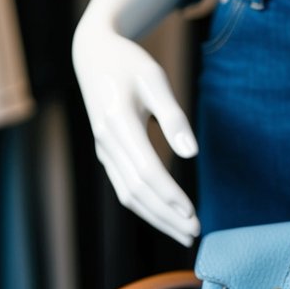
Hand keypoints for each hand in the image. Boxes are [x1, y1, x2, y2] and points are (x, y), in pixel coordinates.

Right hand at [73, 25, 200, 245]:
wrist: (93, 55)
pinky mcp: (106, 153)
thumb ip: (173, 116)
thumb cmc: (130, 63)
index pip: (147, 170)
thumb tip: (192, 153)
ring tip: (184, 232)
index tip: (193, 213)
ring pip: (128, 194)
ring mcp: (104, 150)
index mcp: (119, 122)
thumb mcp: (155, 79)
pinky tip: (165, 216)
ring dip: (156, 217)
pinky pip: (124, 187)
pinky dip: (145, 206)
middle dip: (166, 216)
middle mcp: (107, 142)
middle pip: (137, 191)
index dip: (170, 195)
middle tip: (195, 233)